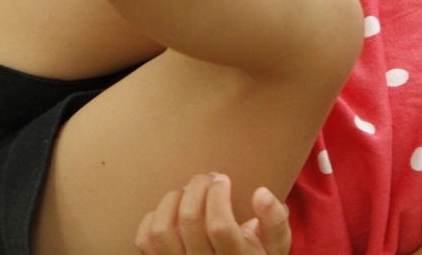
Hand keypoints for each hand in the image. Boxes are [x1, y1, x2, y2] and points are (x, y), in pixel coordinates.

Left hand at [136, 173, 291, 254]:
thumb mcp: (276, 245)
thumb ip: (274, 221)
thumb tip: (261, 193)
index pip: (219, 225)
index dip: (218, 195)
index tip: (223, 179)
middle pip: (190, 220)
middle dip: (197, 187)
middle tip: (207, 177)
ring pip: (163, 230)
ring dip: (172, 200)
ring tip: (187, 192)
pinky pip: (144, 242)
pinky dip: (152, 218)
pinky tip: (171, 210)